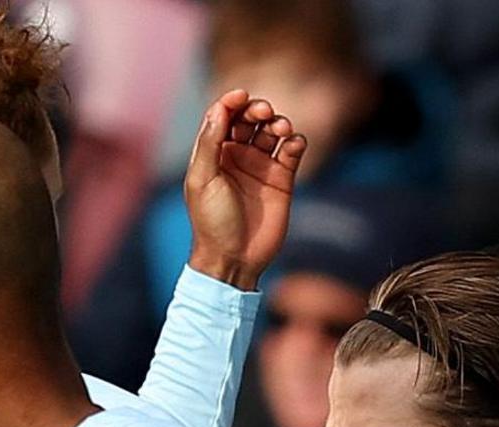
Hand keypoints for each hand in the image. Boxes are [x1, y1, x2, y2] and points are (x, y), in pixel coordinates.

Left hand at [183, 89, 308, 291]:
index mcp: (213, 152)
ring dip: (279, 124)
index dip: (232, 102)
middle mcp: (237, 155)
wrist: (234, 258)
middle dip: (258, 110)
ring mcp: (260, 167)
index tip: (242, 96)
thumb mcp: (202, 180)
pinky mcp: (282, 180)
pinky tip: (294, 144)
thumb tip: (219, 108)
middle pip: (250, 119)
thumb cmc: (211, 221)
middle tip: (264, 113)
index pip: (224, 116)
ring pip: (272, 133)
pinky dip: (296, 143)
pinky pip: (292, 153)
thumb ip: (209, 143)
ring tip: (282, 130)